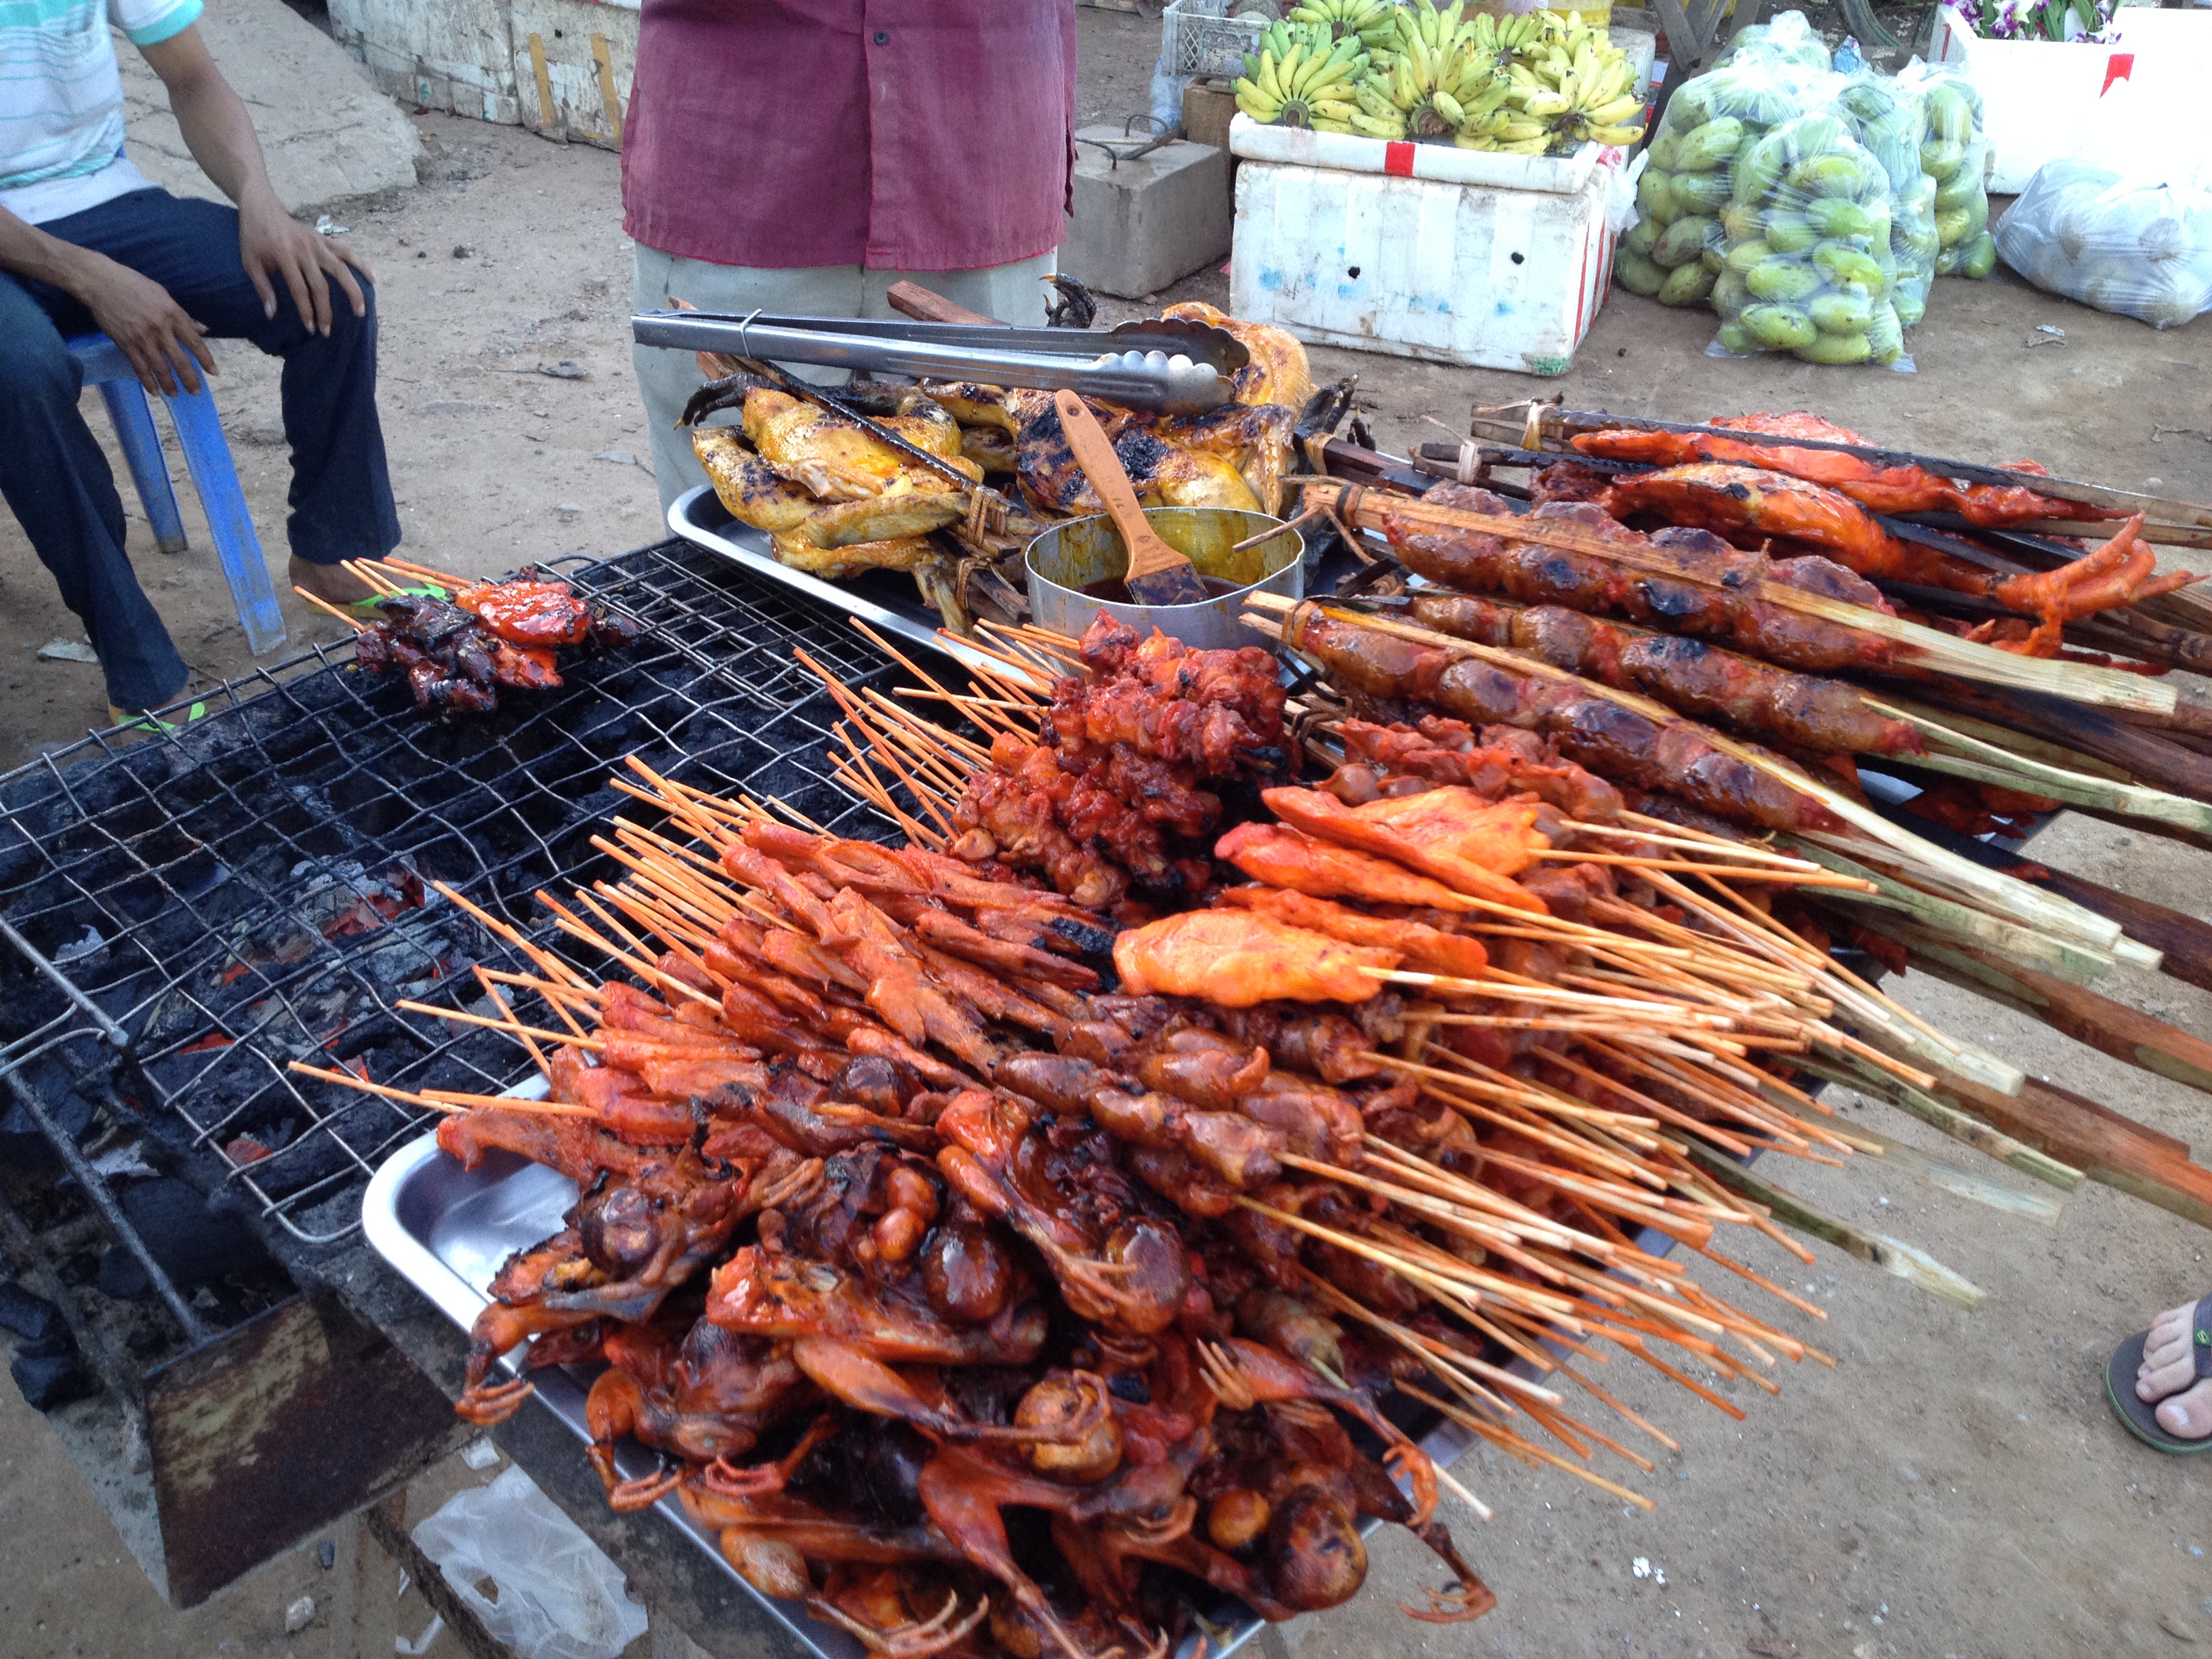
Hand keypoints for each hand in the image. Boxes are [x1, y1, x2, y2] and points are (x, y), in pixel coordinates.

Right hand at [72, 252, 215, 395]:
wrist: (100, 283)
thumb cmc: (133, 285)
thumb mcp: (163, 295)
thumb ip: (183, 315)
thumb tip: (203, 330)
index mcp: (172, 314)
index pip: (194, 341)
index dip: (205, 359)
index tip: (213, 372)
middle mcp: (160, 328)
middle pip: (179, 360)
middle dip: (189, 379)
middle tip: (196, 392)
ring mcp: (142, 338)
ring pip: (160, 367)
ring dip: (169, 384)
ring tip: (175, 395)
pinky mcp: (126, 343)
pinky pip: (139, 367)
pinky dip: (147, 381)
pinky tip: (154, 391)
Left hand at [238, 186, 371, 335]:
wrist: (262, 207)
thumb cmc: (254, 237)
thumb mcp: (250, 263)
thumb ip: (262, 288)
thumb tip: (272, 314)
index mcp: (284, 256)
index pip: (300, 290)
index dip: (306, 311)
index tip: (311, 328)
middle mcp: (304, 249)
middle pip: (321, 285)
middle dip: (326, 310)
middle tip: (328, 331)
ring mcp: (317, 243)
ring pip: (341, 269)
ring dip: (353, 291)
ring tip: (360, 310)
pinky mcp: (324, 238)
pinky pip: (346, 252)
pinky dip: (361, 265)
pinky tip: (372, 279)